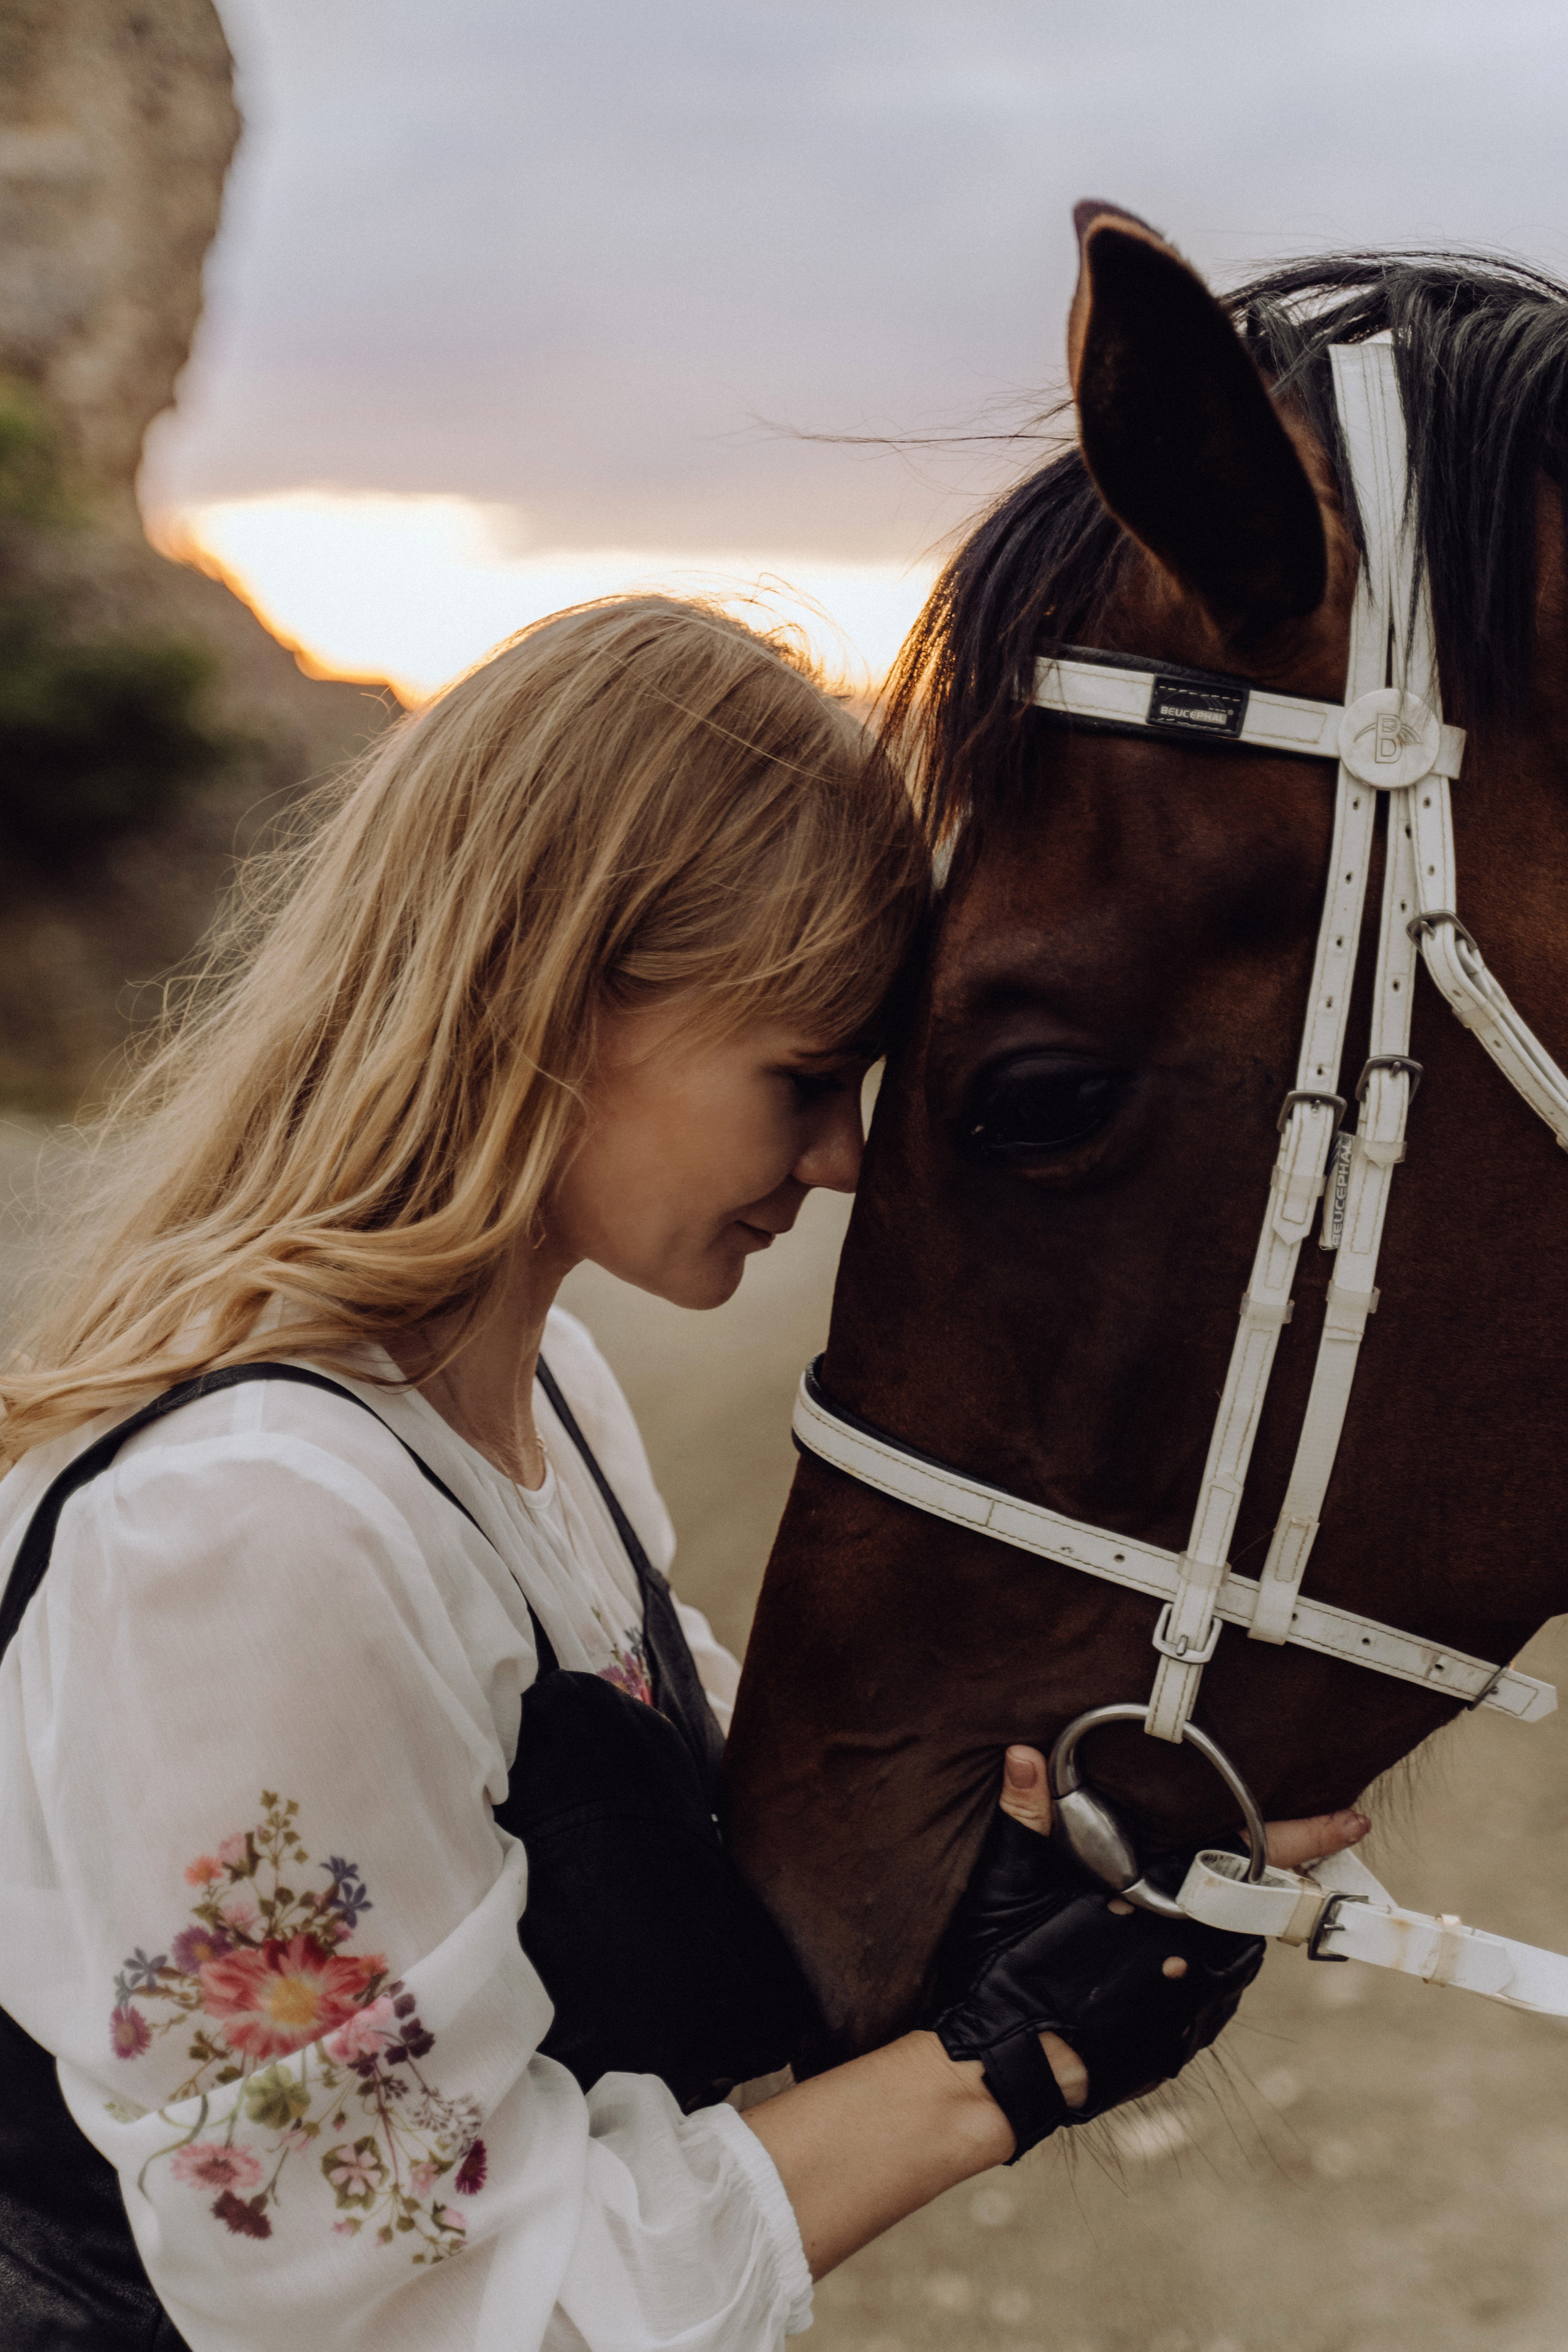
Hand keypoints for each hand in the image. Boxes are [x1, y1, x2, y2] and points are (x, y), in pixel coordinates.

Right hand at [925, 1747, 1371, 2160]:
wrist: (1001, 2070)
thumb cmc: (1005, 1967)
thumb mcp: (1010, 1882)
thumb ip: (1027, 1813)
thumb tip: (1026, 1752)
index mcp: (1164, 1906)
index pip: (1251, 1859)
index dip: (1306, 1838)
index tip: (1355, 1820)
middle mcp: (1194, 1959)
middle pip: (1249, 1907)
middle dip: (1250, 1883)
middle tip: (1239, 1863)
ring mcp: (1193, 2009)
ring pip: (1234, 1954)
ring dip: (1220, 1929)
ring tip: (1174, 1917)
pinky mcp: (1180, 2047)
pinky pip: (1210, 1998)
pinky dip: (1196, 1974)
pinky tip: (1154, 1965)